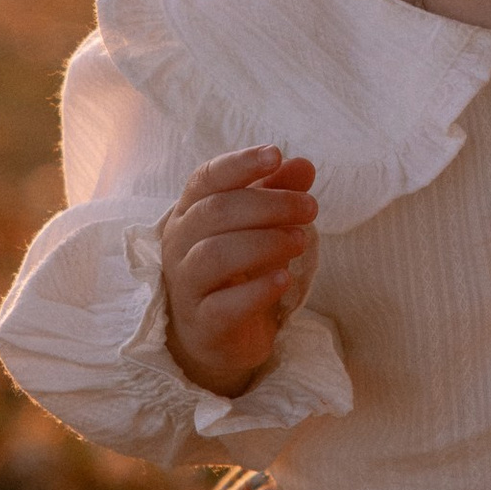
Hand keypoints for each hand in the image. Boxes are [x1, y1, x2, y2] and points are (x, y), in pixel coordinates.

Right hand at [160, 146, 317, 396]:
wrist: (219, 335)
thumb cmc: (238, 271)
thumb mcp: (260, 228)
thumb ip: (278, 194)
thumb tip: (303, 165)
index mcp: (190, 213)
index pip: (206, 179)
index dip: (240, 164)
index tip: (276, 155)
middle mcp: (180, 245)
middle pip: (215, 212)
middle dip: (268, 204)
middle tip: (310, 208)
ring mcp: (186, 286)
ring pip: (215, 255)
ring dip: (264, 243)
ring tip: (300, 241)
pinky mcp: (202, 324)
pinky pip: (223, 305)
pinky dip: (256, 290)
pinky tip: (283, 279)